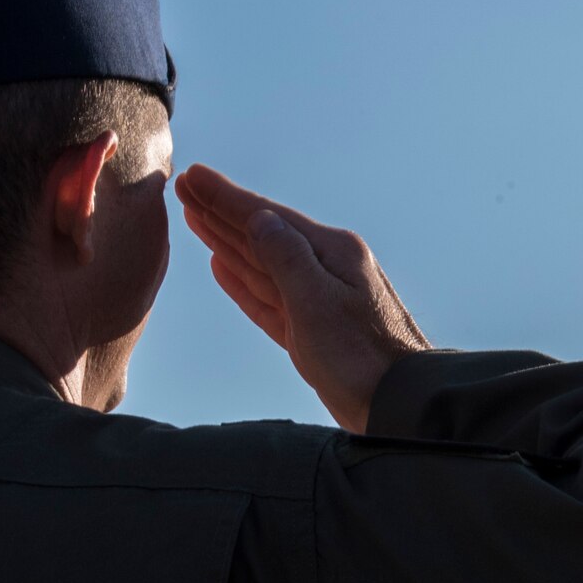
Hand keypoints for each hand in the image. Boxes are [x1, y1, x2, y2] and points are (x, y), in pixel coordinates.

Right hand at [174, 163, 430, 432]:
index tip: (193, 176)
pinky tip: (221, 265)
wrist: (397, 406)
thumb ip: (285, 257)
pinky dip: (242, 279)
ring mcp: (318, 299)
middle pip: (262, 234)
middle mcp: (326, 269)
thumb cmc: (363, 357)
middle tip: (184, 186)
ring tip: (196, 217)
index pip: (268, 217)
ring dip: (226, 239)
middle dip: (221, 211)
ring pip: (261, 263)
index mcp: (333, 253)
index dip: (226, 197)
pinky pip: (267, 295)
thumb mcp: (318, 301)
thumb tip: (260, 219)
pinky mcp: (310, 330)